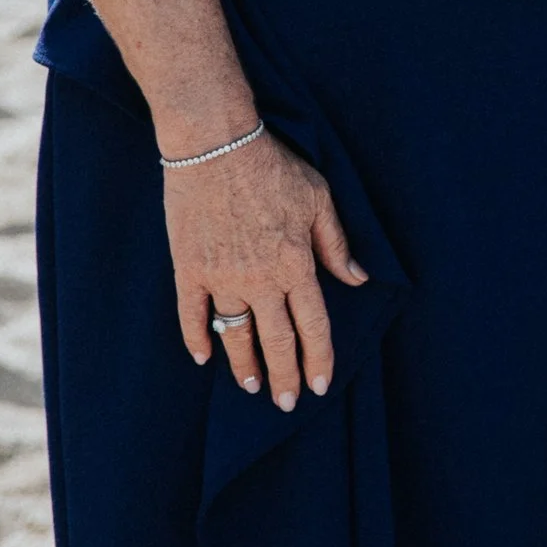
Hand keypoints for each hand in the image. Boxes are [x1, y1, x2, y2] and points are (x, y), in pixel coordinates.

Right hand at [163, 131, 363, 411]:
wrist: (215, 143)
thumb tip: (358, 278)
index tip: (319, 386)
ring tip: (252, 386)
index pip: (313, 326)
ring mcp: (221, 277)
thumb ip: (336, 244)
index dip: (318, 360)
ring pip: (236, 334)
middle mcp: (260, 279)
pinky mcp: (188, 268)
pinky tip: (204, 358)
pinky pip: (192, 315)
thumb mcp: (319, 198)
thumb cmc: (272, 166)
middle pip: (276, 340)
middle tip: (286, 403)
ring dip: (244, 365)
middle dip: (284, 376)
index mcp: (296, 264)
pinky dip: (197, 339)